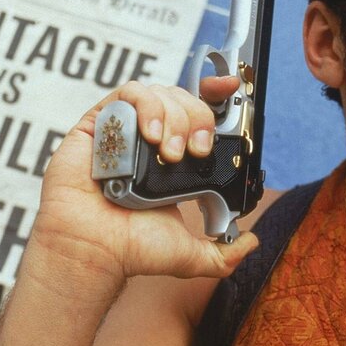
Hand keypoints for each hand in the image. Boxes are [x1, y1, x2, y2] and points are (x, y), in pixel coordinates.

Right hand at [25, 77, 258, 291]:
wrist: (95, 249)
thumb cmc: (132, 250)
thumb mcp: (191, 255)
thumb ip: (225, 254)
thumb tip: (251, 242)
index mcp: (174, 161)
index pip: (197, 113)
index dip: (215, 96)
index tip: (230, 89)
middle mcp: (150, 141)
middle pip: (183, 100)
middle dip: (197, 119)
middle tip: (195, 152)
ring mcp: (125, 130)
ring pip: (159, 93)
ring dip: (173, 116)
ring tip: (168, 152)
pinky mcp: (99, 123)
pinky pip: (127, 93)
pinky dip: (146, 106)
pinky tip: (150, 134)